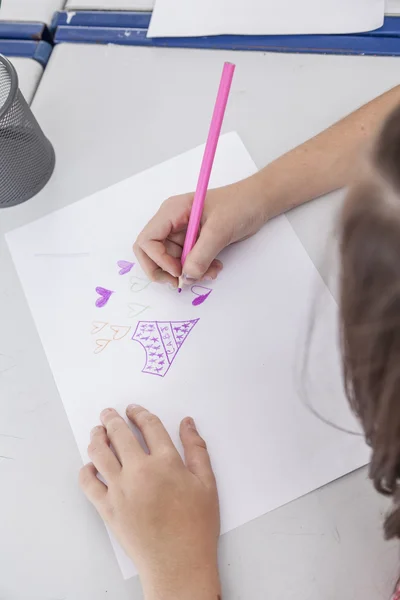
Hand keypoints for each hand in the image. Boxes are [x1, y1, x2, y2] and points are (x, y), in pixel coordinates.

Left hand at [79, 406, 220, 599]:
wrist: (178, 563)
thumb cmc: (196, 526)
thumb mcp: (207, 483)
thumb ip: (197, 449)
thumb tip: (187, 422)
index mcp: (166, 462)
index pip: (149, 426)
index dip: (139, 413)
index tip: (133, 409)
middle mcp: (140, 471)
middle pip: (119, 434)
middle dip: (112, 418)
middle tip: (108, 413)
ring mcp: (120, 489)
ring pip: (99, 453)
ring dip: (96, 437)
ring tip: (97, 432)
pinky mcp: (107, 508)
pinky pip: (88, 483)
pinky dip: (86, 470)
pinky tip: (91, 465)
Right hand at [133, 174, 268, 286]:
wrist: (259, 202)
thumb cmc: (240, 204)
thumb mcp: (220, 229)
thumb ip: (202, 255)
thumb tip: (187, 276)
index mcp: (172, 212)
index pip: (147, 240)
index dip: (157, 260)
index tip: (178, 271)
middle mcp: (172, 223)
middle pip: (153, 254)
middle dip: (165, 271)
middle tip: (182, 282)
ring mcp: (182, 233)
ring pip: (172, 262)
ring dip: (188, 273)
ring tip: (210, 272)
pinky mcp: (194, 242)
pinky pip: (187, 262)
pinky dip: (198, 270)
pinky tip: (214, 268)